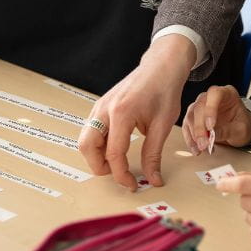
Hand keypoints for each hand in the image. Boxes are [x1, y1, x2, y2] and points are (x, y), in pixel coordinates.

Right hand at [78, 34, 193, 190]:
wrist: (161, 66)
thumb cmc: (164, 90)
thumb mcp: (163, 124)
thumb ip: (153, 154)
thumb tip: (152, 179)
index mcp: (122, 112)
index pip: (113, 153)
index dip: (121, 174)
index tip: (132, 185)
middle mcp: (105, 108)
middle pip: (87, 146)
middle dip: (100, 166)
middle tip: (119, 174)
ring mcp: (100, 105)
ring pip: (85, 138)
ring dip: (96, 156)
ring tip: (117, 163)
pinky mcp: (101, 105)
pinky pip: (91, 129)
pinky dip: (98, 144)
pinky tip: (115, 148)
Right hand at [182, 85, 250, 153]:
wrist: (240, 129)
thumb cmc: (242, 124)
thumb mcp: (241, 129)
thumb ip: (227, 130)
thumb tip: (212, 135)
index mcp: (226, 93)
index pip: (215, 94)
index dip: (210, 109)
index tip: (210, 126)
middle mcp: (210, 97)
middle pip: (199, 107)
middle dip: (200, 128)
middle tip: (204, 144)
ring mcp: (201, 106)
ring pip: (191, 116)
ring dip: (194, 134)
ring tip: (201, 148)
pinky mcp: (194, 117)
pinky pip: (187, 126)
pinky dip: (190, 138)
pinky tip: (195, 148)